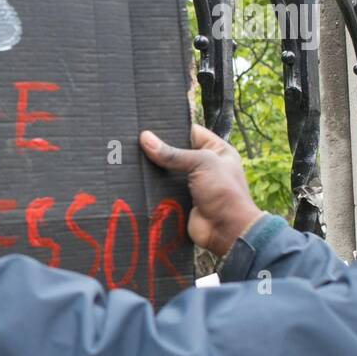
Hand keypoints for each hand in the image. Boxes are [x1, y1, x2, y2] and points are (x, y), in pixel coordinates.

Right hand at [139, 125, 261, 256]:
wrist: (227, 230)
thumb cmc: (224, 192)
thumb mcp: (202, 164)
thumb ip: (173, 153)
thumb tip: (145, 139)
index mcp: (216, 150)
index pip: (191, 132)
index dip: (172, 128)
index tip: (148, 124)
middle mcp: (204, 165)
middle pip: (176, 152)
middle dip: (158, 150)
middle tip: (132, 141)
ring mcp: (192, 183)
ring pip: (167, 171)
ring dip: (153, 169)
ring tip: (129, 158)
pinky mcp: (181, 200)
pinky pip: (163, 189)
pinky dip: (152, 187)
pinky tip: (134, 179)